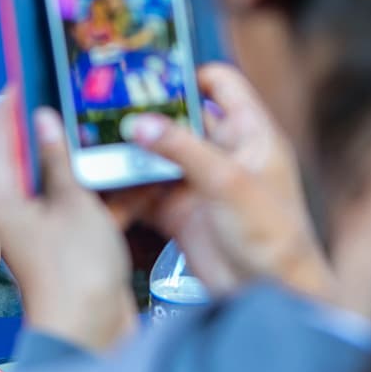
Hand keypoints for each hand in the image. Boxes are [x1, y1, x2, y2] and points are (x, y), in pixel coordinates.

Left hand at [0, 89, 137, 352]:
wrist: (91, 333)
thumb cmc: (73, 271)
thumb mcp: (73, 203)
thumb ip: (60, 159)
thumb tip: (46, 119)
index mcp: (3, 192)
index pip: (2, 131)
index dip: (15, 99)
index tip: (29, 68)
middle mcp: (18, 205)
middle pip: (34, 151)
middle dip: (57, 123)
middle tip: (77, 88)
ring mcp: (46, 223)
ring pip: (66, 176)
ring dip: (88, 156)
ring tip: (112, 121)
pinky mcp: (72, 240)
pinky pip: (88, 203)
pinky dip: (109, 190)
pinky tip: (138, 170)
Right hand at [106, 63, 332, 299]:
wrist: (269, 296)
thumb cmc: (273, 237)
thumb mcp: (228, 181)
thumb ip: (181, 149)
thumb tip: (141, 123)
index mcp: (250, 134)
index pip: (222, 85)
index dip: (189, 75)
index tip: (151, 75)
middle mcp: (224, 154)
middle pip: (180, 119)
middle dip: (149, 114)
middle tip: (110, 105)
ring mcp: (200, 184)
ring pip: (158, 155)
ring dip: (133, 151)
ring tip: (97, 140)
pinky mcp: (180, 212)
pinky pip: (146, 190)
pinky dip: (126, 186)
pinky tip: (103, 180)